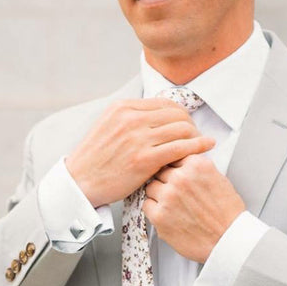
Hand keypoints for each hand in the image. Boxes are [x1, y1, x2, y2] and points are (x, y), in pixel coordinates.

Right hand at [65, 99, 214, 205]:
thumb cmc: (96, 159)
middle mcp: (130, 119)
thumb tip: (160, 115)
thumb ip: (132, 118)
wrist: (80, 182)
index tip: (186, 124)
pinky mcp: (144, 159)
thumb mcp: (109, 126)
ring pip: (182, 129)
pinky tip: (206, 148)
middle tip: (196, 136)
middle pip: (176, 114)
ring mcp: (138, 139)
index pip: (164, 103)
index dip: (180, 113)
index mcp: (122, 107)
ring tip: (200, 144)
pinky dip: (197, 147)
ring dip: (196, 136)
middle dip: (191, 124)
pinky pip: (180, 148)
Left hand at [143, 155, 245, 261]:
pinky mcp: (159, 216)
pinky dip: (155, 210)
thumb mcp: (219, 180)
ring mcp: (168, 196)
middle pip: (160, 171)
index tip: (176, 174)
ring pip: (151, 187)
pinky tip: (168, 215)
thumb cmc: (227, 215)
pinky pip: (147, 205)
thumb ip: (198, 169)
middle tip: (176, 193)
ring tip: (174, 205)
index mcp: (196, 165)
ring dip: (158, 195)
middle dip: (166, 181)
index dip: (175, 167)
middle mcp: (181, 178)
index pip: (173, 156)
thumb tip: (184, 165)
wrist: (228, 240)